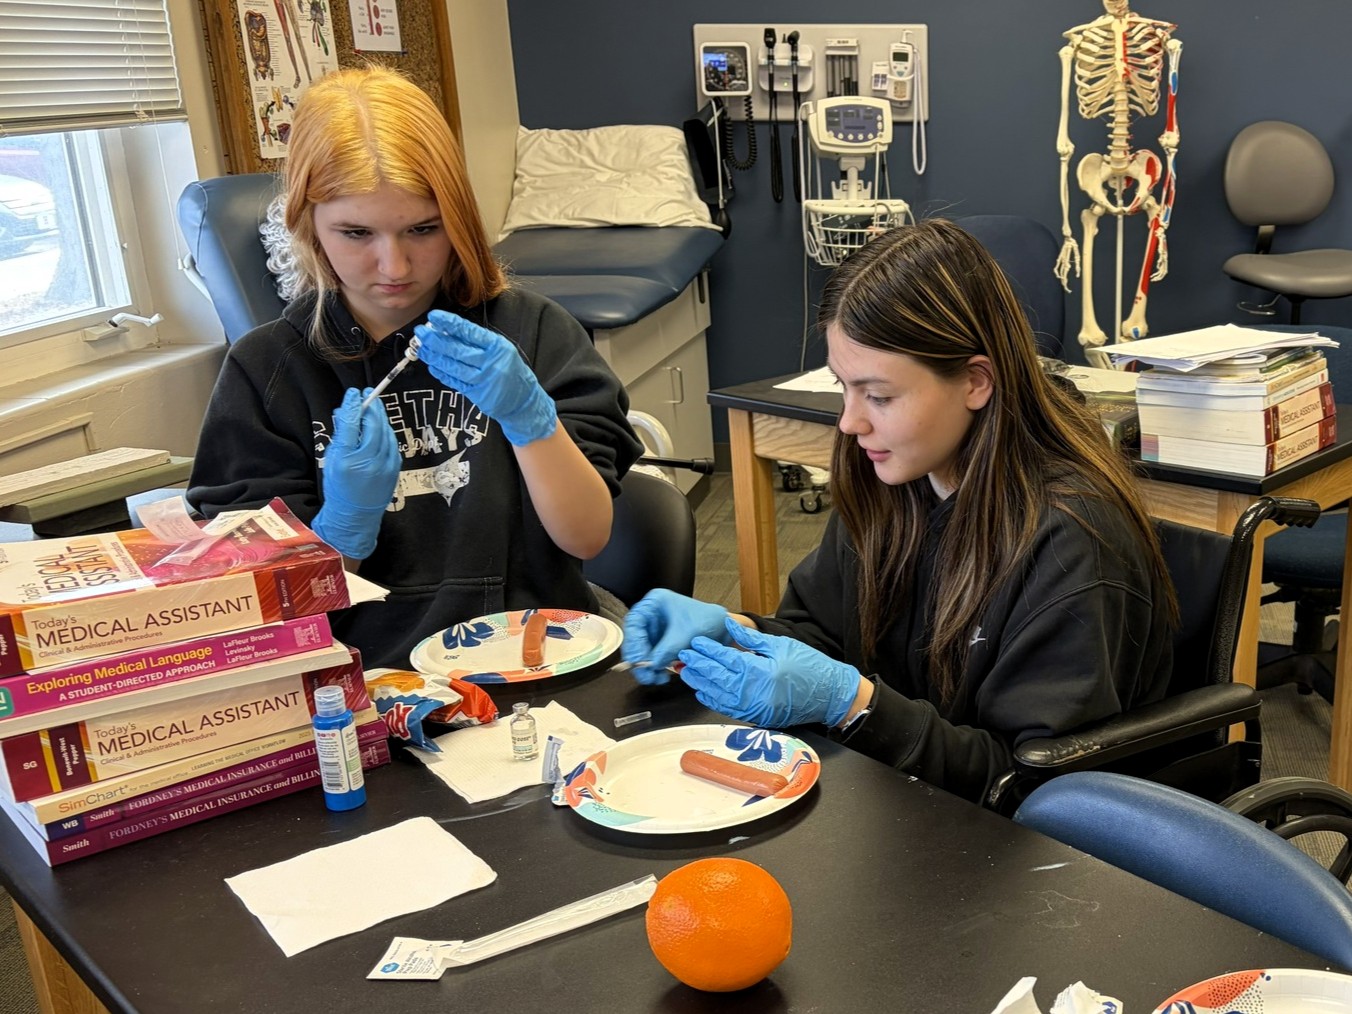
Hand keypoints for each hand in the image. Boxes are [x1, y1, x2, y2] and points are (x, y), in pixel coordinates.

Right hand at [311, 387, 399, 558]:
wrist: (355, 516)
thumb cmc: (339, 488)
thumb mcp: (332, 461)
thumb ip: (341, 437)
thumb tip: (346, 413)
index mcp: (347, 459)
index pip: (351, 423)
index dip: (353, 405)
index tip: (354, 393)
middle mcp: (369, 461)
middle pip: (373, 424)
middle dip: (371, 406)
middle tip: (367, 394)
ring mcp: (385, 465)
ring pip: (385, 432)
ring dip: (380, 417)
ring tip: (374, 406)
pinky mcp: (395, 468)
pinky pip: (391, 443)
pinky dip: (386, 431)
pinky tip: (381, 425)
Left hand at [415, 309, 556, 445]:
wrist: (524, 401)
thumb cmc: (511, 371)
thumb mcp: (500, 350)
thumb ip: (478, 342)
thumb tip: (449, 330)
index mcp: (497, 346)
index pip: (469, 332)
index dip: (450, 323)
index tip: (433, 316)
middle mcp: (490, 362)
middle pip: (458, 350)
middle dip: (436, 340)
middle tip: (421, 333)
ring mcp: (483, 380)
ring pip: (453, 366)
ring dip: (435, 357)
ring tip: (422, 348)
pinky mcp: (477, 394)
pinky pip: (455, 382)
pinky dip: (442, 374)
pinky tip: (433, 366)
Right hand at [622, 589, 730, 684]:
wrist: (721, 629)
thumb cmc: (708, 621)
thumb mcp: (686, 635)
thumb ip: (666, 650)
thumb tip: (650, 664)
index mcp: (655, 602)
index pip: (634, 622)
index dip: (634, 642)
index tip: (638, 659)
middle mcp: (651, 616)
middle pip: (634, 639)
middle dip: (638, 659)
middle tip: (645, 674)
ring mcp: (654, 630)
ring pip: (640, 651)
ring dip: (645, 667)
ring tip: (655, 678)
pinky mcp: (659, 643)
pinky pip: (649, 658)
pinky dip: (653, 668)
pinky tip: (659, 675)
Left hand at [678, 618, 862, 727]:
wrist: (831, 695)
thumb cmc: (811, 667)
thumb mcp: (781, 645)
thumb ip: (752, 639)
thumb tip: (729, 627)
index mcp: (762, 671)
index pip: (727, 660)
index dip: (709, 650)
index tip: (696, 643)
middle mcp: (756, 693)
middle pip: (718, 678)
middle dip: (699, 666)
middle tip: (684, 656)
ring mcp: (756, 708)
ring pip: (720, 696)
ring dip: (701, 684)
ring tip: (687, 673)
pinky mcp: (758, 717)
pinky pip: (729, 710)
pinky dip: (714, 700)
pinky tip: (704, 692)